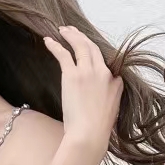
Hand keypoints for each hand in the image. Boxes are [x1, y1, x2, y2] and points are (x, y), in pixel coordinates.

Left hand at [43, 24, 122, 156]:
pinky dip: (55, 46)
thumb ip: (111, 93)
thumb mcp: (112, 108)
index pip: (105, 59)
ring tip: (62, 30)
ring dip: (70, 35)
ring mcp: (88, 72)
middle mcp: (104, 72)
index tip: (85, 45)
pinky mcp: (73, 75)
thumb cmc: (98, 127)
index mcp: (115, 80)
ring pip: (80, 46)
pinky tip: (48, 41)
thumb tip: (105, 88)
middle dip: (82, 37)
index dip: (93, 49)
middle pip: (93, 47)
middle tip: (72, 30)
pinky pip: (64, 54)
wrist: (89, 134)